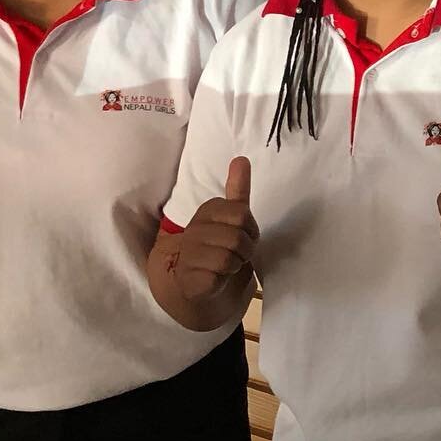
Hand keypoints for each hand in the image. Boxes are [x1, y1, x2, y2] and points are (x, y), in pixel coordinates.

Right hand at [171, 158, 258, 304]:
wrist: (199, 282)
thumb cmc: (220, 246)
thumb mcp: (232, 217)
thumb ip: (238, 189)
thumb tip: (242, 158)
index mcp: (207, 210)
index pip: (242, 214)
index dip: (250, 229)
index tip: (244, 235)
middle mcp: (194, 228)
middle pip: (238, 236)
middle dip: (246, 249)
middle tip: (237, 253)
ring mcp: (189, 252)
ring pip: (231, 255)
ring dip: (237, 263)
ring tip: (229, 264)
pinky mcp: (190, 274)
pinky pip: (220, 271)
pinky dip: (226, 276)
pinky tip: (218, 275)